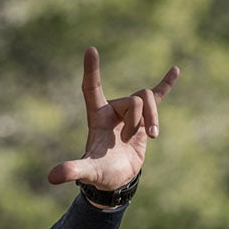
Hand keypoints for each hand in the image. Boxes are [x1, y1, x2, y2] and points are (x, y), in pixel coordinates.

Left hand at [47, 47, 179, 191]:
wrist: (117, 179)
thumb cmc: (99, 173)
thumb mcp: (88, 171)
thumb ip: (73, 170)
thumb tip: (52, 177)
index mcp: (97, 116)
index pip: (91, 87)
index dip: (91, 70)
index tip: (91, 49)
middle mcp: (112, 110)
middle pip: (133, 100)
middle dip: (138, 120)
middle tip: (130, 139)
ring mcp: (130, 113)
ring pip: (147, 99)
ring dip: (152, 118)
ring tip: (152, 136)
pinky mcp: (145, 118)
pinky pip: (157, 96)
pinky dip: (166, 85)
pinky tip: (176, 70)